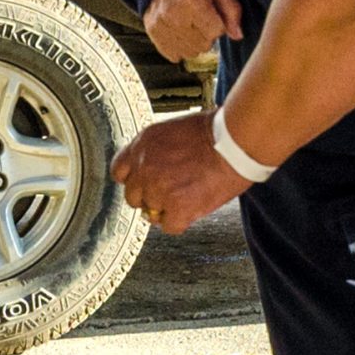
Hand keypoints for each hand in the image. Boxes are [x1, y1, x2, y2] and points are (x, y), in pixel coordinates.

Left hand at [113, 111, 248, 232]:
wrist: (235, 141)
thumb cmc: (216, 130)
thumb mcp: (175, 128)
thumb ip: (159, 149)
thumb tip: (159, 164)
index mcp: (143, 144)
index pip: (119, 171)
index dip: (134, 180)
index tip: (145, 183)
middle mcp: (144, 167)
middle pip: (132, 196)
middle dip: (149, 197)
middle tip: (170, 194)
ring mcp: (158, 189)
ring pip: (151, 213)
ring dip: (167, 209)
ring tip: (188, 199)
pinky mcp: (176, 207)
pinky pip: (169, 226)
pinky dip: (181, 222)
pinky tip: (194, 210)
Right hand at [143, 0, 243, 61]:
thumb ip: (232, 10)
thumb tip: (238, 36)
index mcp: (192, 1)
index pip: (217, 31)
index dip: (219, 24)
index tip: (212, 13)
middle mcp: (173, 15)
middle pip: (204, 45)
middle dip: (207, 34)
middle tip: (200, 18)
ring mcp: (161, 27)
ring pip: (191, 52)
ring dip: (194, 42)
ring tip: (189, 24)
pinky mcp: (153, 35)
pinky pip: (176, 55)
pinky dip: (180, 47)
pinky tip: (179, 31)